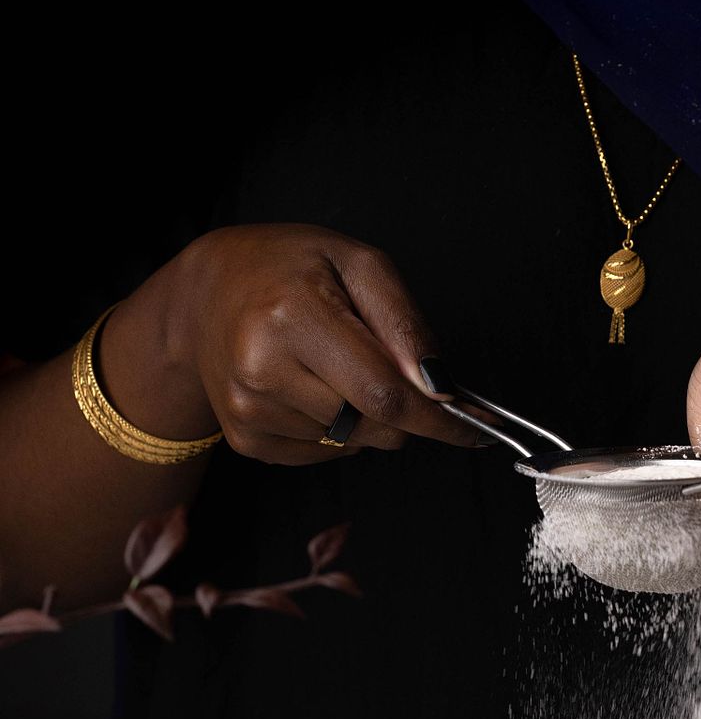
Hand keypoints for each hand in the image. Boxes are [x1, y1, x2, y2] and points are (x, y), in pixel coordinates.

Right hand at [138, 224, 471, 463]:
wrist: (204, 294)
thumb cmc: (289, 269)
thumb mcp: (358, 264)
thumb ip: (406, 325)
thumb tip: (442, 388)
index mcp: (291, 317)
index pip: (386, 394)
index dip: (440, 419)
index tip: (477, 429)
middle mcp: (261, 369)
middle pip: (377, 426)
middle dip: (406, 410)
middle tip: (389, 366)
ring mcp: (249, 410)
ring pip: (356, 443)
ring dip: (366, 414)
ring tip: (334, 364)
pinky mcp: (246, 440)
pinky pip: (326, 455)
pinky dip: (337, 429)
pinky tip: (311, 387)